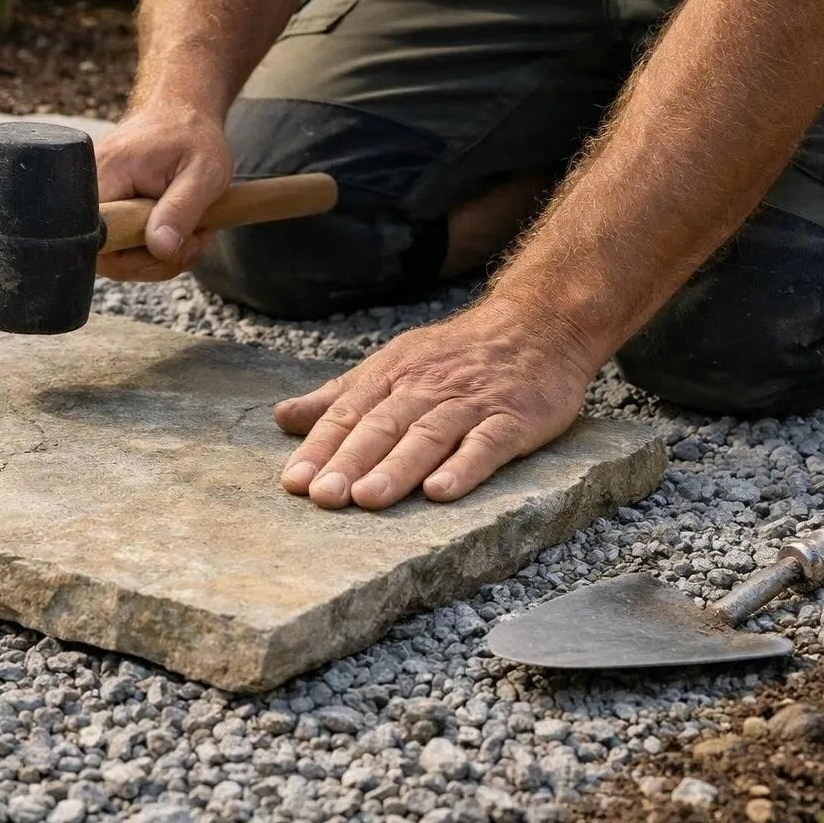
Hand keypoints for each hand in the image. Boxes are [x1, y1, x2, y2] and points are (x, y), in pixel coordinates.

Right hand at [94, 104, 232, 282]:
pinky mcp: (109, 210)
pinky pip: (123, 246)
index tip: (173, 246)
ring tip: (194, 232)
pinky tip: (179, 230)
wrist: (184, 114)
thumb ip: (181, 210)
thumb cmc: (194, 137)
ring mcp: (98, 201)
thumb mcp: (204, 173)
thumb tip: (161, 248)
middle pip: (107, 256)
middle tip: (196, 240)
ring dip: (160, 257)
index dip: (132, 258)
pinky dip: (154, 248)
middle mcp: (92, 189)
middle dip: (155, 262)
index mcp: (109, 174)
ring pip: (117, 256)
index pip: (98, 239)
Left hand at [273, 298, 601, 509]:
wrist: (538, 323)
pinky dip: (464, 467)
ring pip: (427, 436)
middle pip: (382, 427)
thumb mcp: (393, 364)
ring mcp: (471, 404)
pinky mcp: (513, 419)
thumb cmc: (457, 353)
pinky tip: (441, 492)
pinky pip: (486, 444)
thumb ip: (340, 396)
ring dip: (396, 468)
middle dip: (349, 463)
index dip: (320, 448)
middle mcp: (426, 389)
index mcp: (392, 376)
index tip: (293, 483)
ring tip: (367, 499)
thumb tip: (284, 417)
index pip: (348, 414)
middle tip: (322, 497)